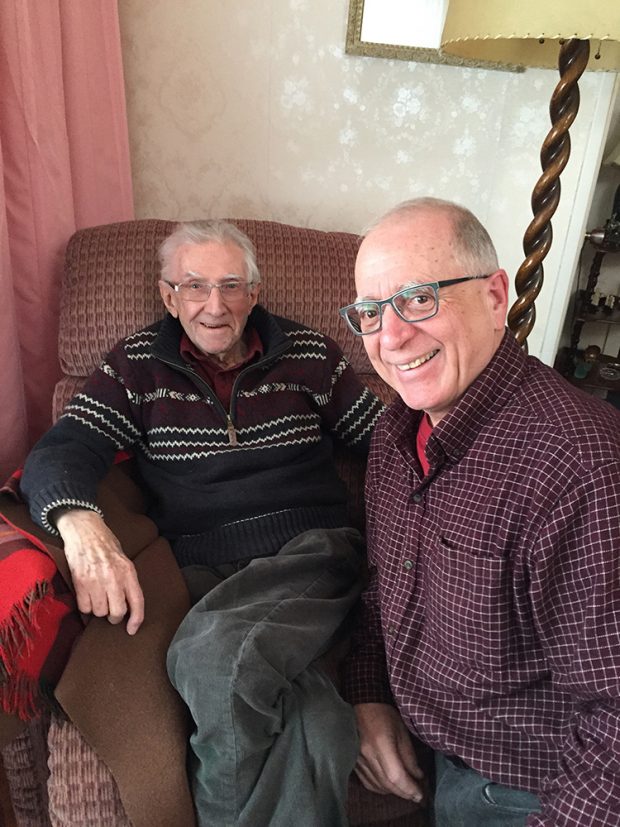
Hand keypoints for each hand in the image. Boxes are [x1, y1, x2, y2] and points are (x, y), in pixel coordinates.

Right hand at [55, 508, 143, 634]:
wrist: (85, 530)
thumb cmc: (106, 545)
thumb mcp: (124, 560)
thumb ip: (127, 580)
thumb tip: (128, 604)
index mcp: (128, 572)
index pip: (137, 602)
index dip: (136, 620)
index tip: (132, 630)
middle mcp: (113, 578)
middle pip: (116, 612)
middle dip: (114, 616)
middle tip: (111, 611)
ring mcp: (96, 581)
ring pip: (99, 612)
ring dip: (98, 610)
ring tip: (97, 597)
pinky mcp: (80, 582)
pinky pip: (84, 607)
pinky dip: (85, 607)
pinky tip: (87, 596)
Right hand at [354, 702, 423, 801]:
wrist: (361, 703)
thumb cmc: (384, 713)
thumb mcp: (402, 730)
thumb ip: (409, 755)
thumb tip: (417, 776)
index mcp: (381, 743)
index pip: (396, 775)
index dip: (409, 788)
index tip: (420, 795)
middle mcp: (367, 754)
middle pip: (387, 784)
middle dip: (404, 793)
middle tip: (417, 795)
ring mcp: (357, 759)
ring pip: (377, 786)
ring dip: (393, 792)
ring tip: (405, 790)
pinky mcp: (353, 761)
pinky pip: (367, 782)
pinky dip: (380, 788)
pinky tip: (389, 786)